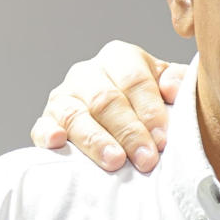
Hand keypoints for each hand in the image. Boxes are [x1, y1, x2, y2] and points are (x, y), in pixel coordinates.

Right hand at [29, 42, 185, 172]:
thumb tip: (173, 89)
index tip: (162, 140)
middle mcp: (88, 73)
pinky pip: (42, 126)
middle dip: (128, 132)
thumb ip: (177, 82)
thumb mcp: (168, 87)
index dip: (149, 111)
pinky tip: (57, 142)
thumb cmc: (151, 104)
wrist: (125, 119)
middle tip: (146, 159)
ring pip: (76, 115)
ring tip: (115, 162)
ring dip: (96, 140)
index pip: (134, 80)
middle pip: (106, 100)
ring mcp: (64, 96)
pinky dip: (48, 133)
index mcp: (120, 57)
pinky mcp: (47, 120)